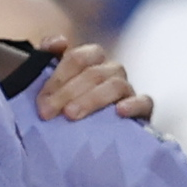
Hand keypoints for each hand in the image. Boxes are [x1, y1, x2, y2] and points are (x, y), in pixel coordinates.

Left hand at [33, 37, 152, 122]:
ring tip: (71, 115)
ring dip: (92, 99)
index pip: (78, 58)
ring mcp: (128, 90)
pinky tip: (119, 112)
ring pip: (116, 84)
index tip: (41, 100)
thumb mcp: (52, 88)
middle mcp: (111, 72)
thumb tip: (56, 42)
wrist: (91, 143)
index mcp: (90, 62)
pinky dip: (133, 104)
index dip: (58, 77)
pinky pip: (145, 101)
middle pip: (94, 72)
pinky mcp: (143, 110)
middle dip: (67, 92)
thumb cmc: (67, 111)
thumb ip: (47, 60)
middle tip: (47, 112)